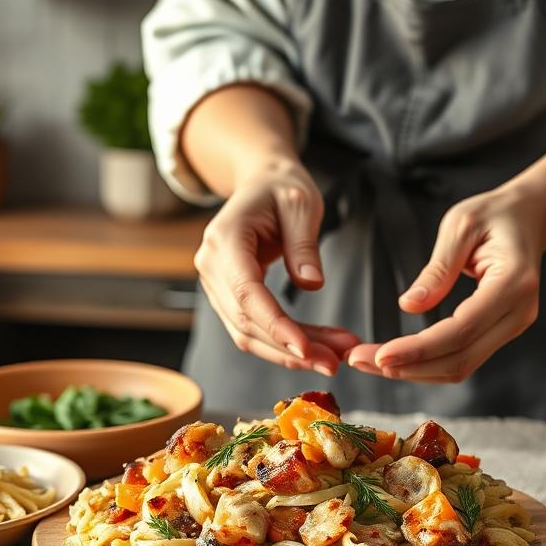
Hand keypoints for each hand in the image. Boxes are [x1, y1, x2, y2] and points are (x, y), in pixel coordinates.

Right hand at [195, 156, 359, 373]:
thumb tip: (312, 283)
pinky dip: (284, 343)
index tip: (307, 349)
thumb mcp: (301, 203)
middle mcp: (211, 265)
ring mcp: (215, 284)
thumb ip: (304, 243)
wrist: (261, 183)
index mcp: (225, 239)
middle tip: (335, 362)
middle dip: (290, 348)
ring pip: (248, 333)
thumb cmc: (281, 188)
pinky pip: (253, 328)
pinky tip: (317, 349)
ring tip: (333, 359)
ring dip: (289, 353)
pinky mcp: (228, 296)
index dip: (275, 325)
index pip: (246, 293)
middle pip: (246, 322)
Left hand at [347, 186, 544, 382]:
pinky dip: (428, 364)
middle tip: (361, 361)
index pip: (462, 330)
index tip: (381, 355)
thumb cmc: (495, 214)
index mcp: (513, 284)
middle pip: (461, 359)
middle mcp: (519, 312)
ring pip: (461, 366)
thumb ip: (437, 269)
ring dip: (415, 371)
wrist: (530, 217)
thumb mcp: (460, 226)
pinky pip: (464, 357)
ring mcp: (513, 326)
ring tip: (370, 362)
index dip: (419, 349)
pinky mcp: (500, 331)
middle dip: (409, 367)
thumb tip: (409, 305)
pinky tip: (398, 359)